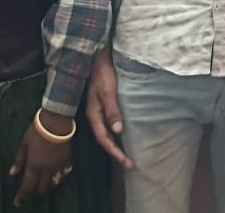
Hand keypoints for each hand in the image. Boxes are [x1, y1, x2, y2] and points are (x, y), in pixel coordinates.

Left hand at [10, 110, 73, 206]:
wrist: (56, 121)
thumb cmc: (37, 131)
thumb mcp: (24, 144)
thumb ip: (19, 160)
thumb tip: (13, 173)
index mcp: (34, 166)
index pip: (27, 187)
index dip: (22, 196)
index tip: (17, 203)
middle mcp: (46, 170)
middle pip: (42, 189)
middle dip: (35, 193)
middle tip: (31, 192)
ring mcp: (58, 166)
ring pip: (53, 184)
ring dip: (47, 187)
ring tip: (42, 184)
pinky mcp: (67, 161)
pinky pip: (63, 175)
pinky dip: (58, 178)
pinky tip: (55, 176)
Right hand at [85, 51, 132, 168]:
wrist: (96, 58)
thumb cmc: (102, 74)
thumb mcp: (108, 92)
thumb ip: (112, 111)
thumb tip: (118, 131)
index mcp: (94, 115)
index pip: (105, 139)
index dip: (115, 152)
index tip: (127, 163)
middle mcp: (95, 116)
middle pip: (105, 139)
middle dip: (116, 153)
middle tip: (130, 164)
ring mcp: (98, 111)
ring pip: (106, 133)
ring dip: (116, 145)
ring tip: (127, 155)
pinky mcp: (103, 106)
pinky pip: (109, 125)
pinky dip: (116, 134)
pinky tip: (123, 136)